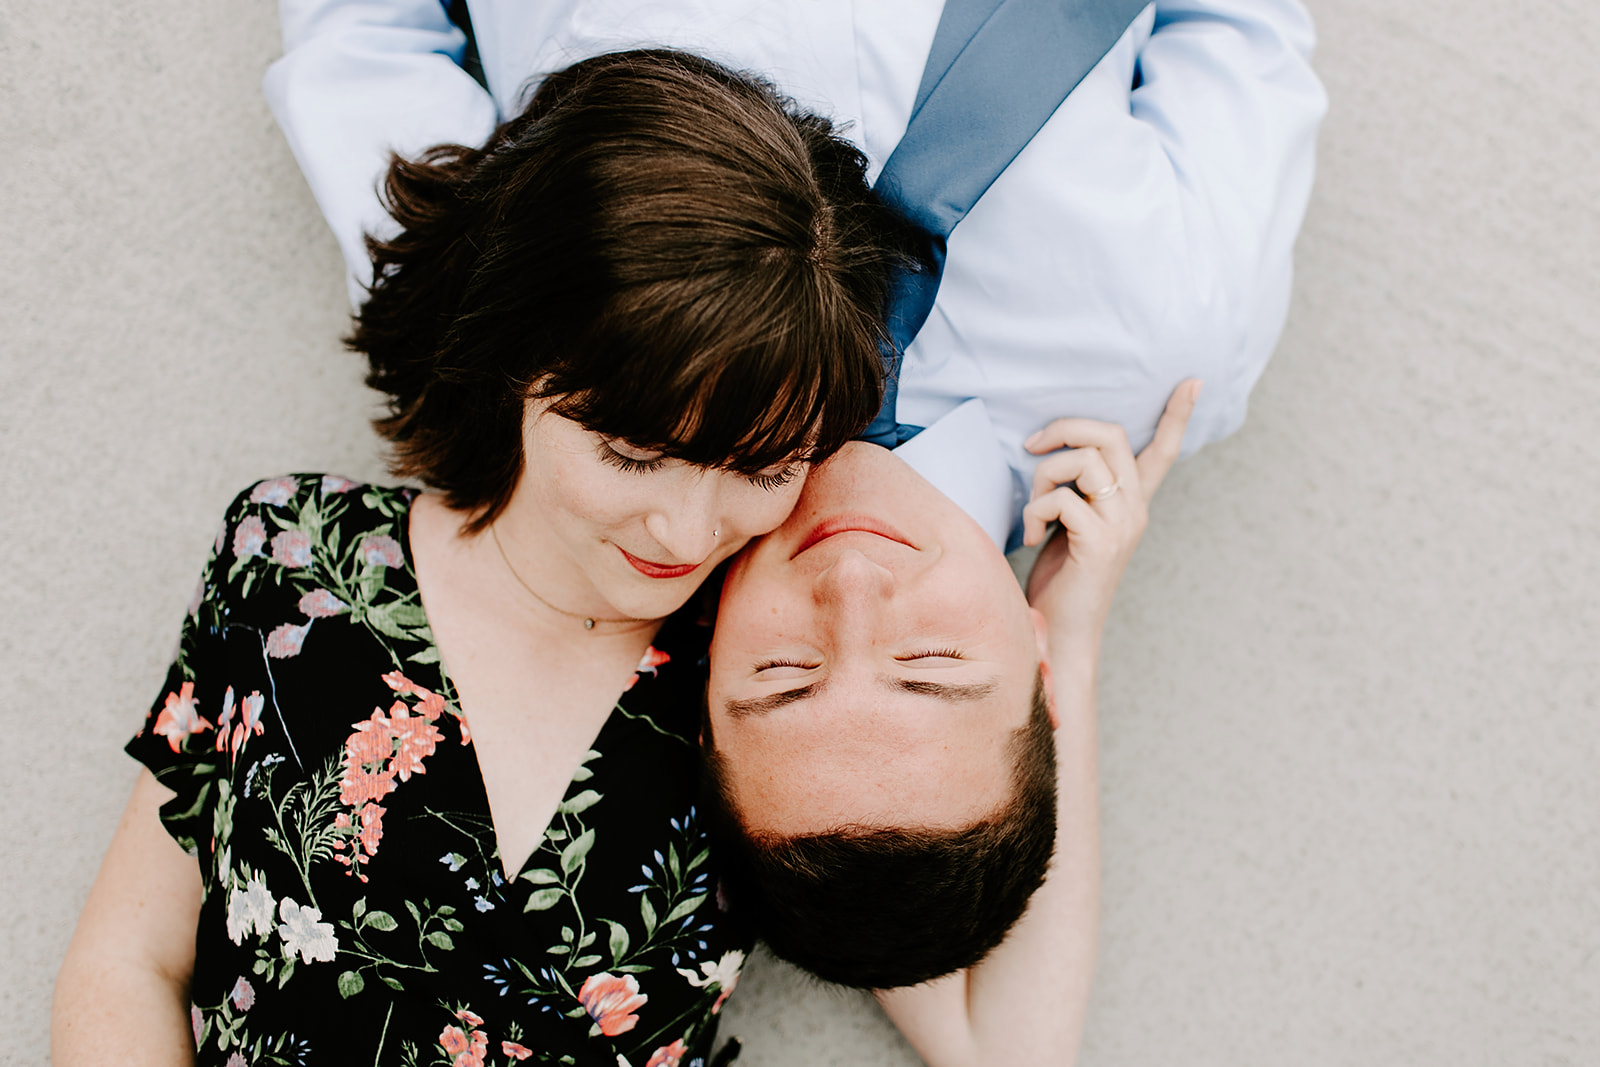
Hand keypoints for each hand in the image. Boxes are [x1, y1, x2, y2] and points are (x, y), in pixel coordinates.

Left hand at [1021, 380, 1200, 653]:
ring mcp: (1121, 525)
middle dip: (1064, 428)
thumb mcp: (1072, 522)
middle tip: (1032, 444)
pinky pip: (1062, 499)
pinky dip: (1035, 511)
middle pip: (1110, 436)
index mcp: (1133, 502)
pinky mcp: (1100, 543)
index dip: (1177, 415)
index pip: (1163, 451)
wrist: (1059, 630)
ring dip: (1042, 476)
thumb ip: (1078, 489)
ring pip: (1082, 462)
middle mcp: (1135, 509)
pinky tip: (1031, 536)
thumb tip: (1054, 449)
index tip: (1193, 381)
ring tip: (1033, 510)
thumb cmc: (1060, 575)